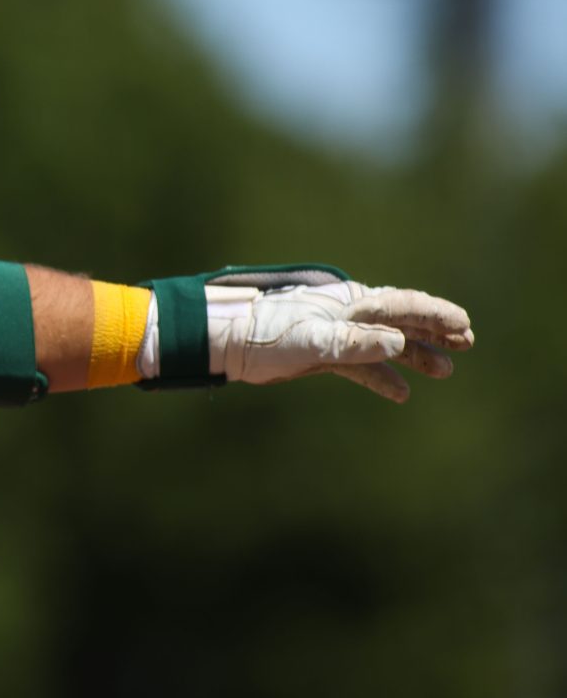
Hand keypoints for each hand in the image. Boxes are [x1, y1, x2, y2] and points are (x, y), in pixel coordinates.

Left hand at [210, 281, 473, 402]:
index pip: (401, 304)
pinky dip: (381, 377)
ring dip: (414, 356)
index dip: (434, 313)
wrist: (229, 342)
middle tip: (467, 342)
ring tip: (445, 371)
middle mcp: (346, 315)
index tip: (464, 323)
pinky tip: (401, 394)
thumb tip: (399, 341)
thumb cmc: (268, 334)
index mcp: (348, 303)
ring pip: (384, 344)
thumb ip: (355, 341)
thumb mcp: (313, 339)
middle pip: (400, 321)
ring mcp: (335, 334)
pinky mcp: (321, 354)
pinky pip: (361, 365)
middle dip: (434, 331)